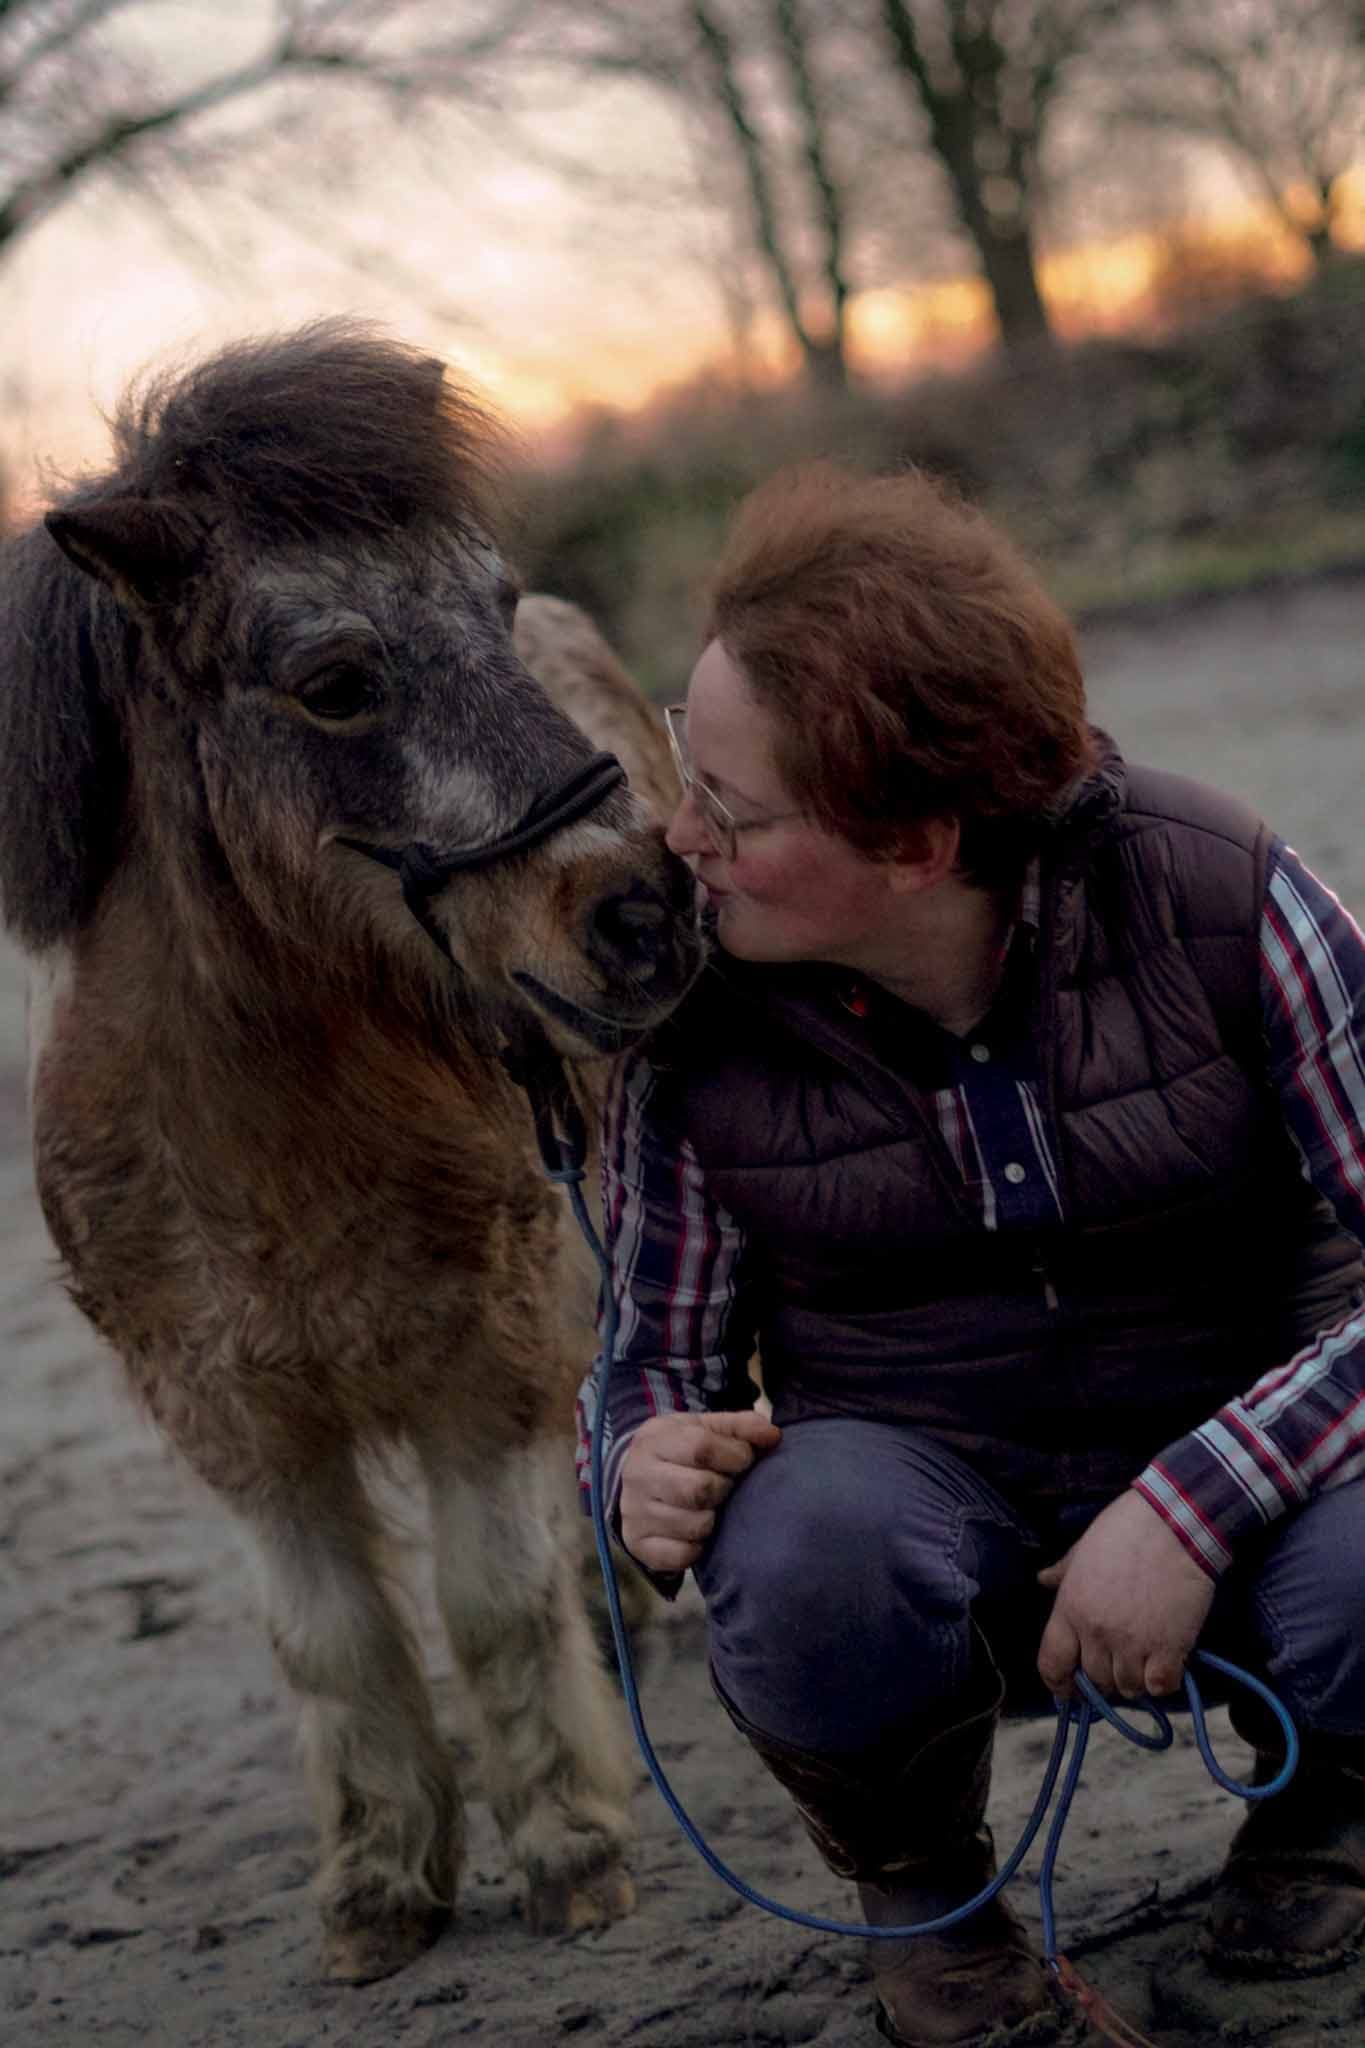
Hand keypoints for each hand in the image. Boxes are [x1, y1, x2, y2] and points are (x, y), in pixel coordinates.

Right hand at [619, 1409, 780, 1573]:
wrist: (638, 1481)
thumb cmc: (681, 1452)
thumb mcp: (705, 1429)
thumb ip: (740, 1426)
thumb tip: (772, 1436)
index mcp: (654, 1439)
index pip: (701, 1447)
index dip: (734, 1455)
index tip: (743, 1460)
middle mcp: (638, 1475)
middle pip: (698, 1489)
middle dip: (723, 1489)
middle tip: (724, 1486)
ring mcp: (635, 1513)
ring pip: (694, 1525)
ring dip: (712, 1519)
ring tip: (709, 1507)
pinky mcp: (638, 1545)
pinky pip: (681, 1556)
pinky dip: (697, 1548)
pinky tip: (695, 1533)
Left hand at [1036, 1489, 1215, 1701]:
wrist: (1174, 1524)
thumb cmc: (1125, 1530)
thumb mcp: (1082, 1549)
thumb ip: (1062, 1572)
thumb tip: (1043, 1580)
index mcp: (1070, 1608)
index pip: (1052, 1664)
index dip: (1059, 1683)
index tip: (1070, 1688)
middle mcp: (1096, 1632)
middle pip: (1094, 1681)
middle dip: (1104, 1678)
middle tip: (1117, 1663)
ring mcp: (1132, 1643)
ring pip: (1127, 1688)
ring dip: (1134, 1679)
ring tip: (1143, 1659)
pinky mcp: (1168, 1649)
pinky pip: (1160, 1687)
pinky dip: (1163, 1681)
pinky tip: (1166, 1662)